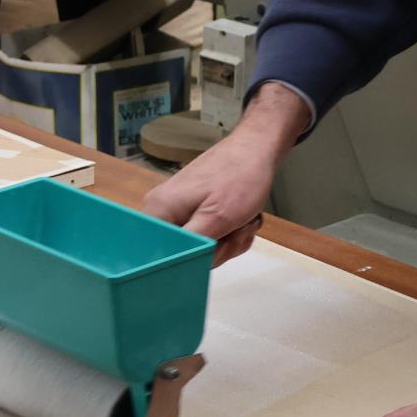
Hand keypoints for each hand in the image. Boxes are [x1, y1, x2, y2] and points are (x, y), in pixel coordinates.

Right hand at [144, 84, 309, 263]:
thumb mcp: (218, 217)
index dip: (192, 259)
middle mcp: (162, 210)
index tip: (217, 243)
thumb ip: (192, 245)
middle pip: (184, 254)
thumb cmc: (239, 175)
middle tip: (236, 227)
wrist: (257, 148)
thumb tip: (170, 267)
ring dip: (230, 239)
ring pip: (202, 248)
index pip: (160, 256)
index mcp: (159, 210)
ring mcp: (178, 209)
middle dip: (219, 248)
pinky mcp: (194, 209)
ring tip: (242, 219)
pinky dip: (231, 232)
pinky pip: (210, 236)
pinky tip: (242, 218)